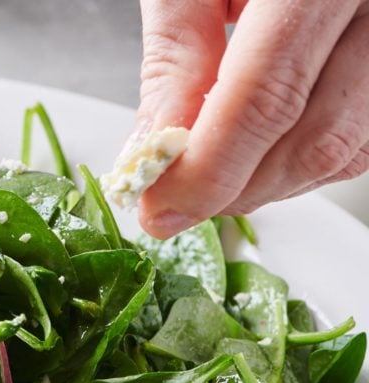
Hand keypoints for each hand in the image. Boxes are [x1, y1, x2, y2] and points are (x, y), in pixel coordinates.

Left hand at [134, 0, 368, 238]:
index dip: (207, 172)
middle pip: (315, 137)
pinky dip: (301, 159)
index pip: (267, 99)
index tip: (156, 209)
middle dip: (232, 188)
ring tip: (209, 168)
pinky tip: (257, 146)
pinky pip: (365, 138)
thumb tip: (152, 152)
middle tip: (171, 199)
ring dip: (266, 181)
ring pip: (346, 149)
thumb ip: (176, 56)